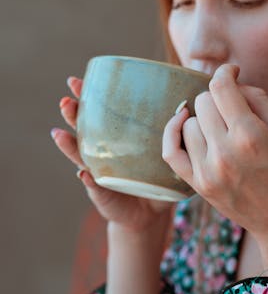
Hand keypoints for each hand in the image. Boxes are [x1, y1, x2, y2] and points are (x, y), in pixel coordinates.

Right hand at [52, 77, 172, 233]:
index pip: (97, 113)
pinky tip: (82, 174)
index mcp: (114, 139)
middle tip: (66, 101)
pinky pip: (94, 187)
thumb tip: (184, 109)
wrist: (150, 211)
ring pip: (80, 156)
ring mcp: (98, 173)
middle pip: (82, 130)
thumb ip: (171, 133)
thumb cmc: (157, 176)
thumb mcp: (164, 151)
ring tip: (58, 133)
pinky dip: (87, 180)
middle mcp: (101, 152)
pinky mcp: (102, 194)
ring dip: (68, 145)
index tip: (75, 82)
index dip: (85, 97)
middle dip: (72, 114)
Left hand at [162, 64, 267, 265]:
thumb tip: (233, 82)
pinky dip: (173, 132)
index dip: (225, 72)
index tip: (231, 71)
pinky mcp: (198, 185)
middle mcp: (225, 152)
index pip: (222, 87)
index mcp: (250, 135)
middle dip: (218, 97)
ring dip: (204, 118)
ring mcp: (208, 171)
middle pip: (204, 101)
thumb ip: (258, 99)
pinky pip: (171, 151)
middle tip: (232, 107)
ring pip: (189, 122)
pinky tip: (183, 123)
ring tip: (221, 128)